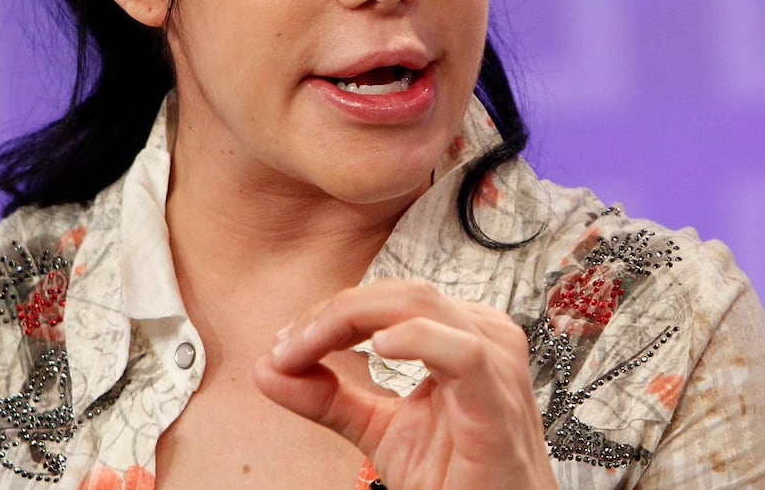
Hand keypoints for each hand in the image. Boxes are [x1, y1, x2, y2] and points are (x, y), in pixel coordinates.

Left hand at [253, 279, 556, 489]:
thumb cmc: (459, 476)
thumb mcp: (379, 431)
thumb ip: (328, 399)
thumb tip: (268, 368)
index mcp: (459, 333)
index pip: (387, 300)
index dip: (329, 315)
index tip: (283, 348)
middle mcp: (481, 336)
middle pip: (400, 293)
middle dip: (333, 314)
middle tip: (286, 347)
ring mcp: (495, 364)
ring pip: (422, 305)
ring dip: (351, 320)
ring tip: (307, 348)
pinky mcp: (497, 401)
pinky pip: (461, 352)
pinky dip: (416, 339)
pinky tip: (379, 347)